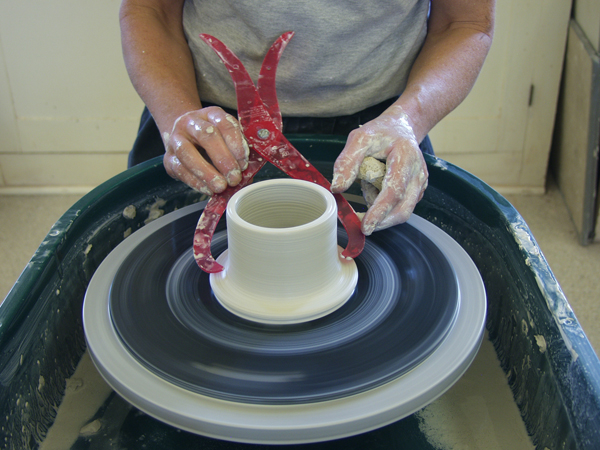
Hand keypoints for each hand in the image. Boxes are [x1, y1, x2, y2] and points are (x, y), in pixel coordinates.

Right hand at [162, 106, 249, 194]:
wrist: (185, 137)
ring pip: (187, 152)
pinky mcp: (168, 158)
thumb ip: (239, 152)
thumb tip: (250, 174)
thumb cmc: (214, 140)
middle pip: (206, 136)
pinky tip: (208, 189)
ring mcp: (176, 139)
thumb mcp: (228, 139)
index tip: (244, 161)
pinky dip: (195, 181)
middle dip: (222, 158)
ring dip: (206, 172)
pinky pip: (180, 169)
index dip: (236, 143)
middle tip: (234, 177)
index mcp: (211, 114)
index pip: (224, 123)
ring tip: (220, 186)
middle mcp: (191, 122)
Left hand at [331, 105, 427, 234]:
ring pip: (402, 211)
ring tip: (368, 186)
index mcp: (405, 157)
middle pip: (402, 209)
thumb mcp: (359, 138)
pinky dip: (384, 205)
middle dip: (380, 221)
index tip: (365, 226)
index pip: (394, 191)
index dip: (379, 211)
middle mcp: (418, 173)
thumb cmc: (381, 133)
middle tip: (359, 224)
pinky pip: (400, 207)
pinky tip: (376, 187)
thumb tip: (337, 188)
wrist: (401, 127)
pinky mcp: (417, 191)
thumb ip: (347, 161)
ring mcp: (420, 184)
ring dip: (381, 211)